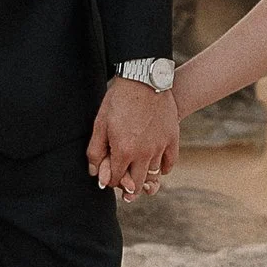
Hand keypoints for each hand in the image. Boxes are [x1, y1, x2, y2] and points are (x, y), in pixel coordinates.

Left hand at [88, 77, 179, 196]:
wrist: (144, 78)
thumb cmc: (118, 100)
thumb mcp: (100, 123)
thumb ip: (95, 150)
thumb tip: (94, 173)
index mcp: (124, 151)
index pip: (115, 180)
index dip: (109, 180)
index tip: (108, 176)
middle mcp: (144, 153)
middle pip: (136, 184)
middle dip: (127, 188)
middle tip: (124, 189)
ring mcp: (160, 146)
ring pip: (152, 174)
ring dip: (144, 177)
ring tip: (137, 173)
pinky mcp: (172, 138)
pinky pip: (169, 163)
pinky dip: (163, 169)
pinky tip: (157, 168)